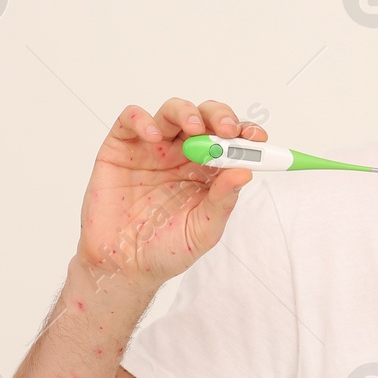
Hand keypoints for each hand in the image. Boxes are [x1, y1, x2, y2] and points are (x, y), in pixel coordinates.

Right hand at [76, 98, 266, 289]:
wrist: (124, 267)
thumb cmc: (166, 248)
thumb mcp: (203, 230)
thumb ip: (223, 201)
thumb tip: (245, 173)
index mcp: (207, 170)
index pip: (231, 141)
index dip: (246, 134)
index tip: (257, 139)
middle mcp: (182, 153)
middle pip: (205, 118)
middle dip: (220, 116)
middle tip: (227, 130)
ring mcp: (151, 148)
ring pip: (172, 111)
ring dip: (187, 113)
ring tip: (194, 129)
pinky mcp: (120, 149)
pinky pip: (130, 120)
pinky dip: (142, 120)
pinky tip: (154, 137)